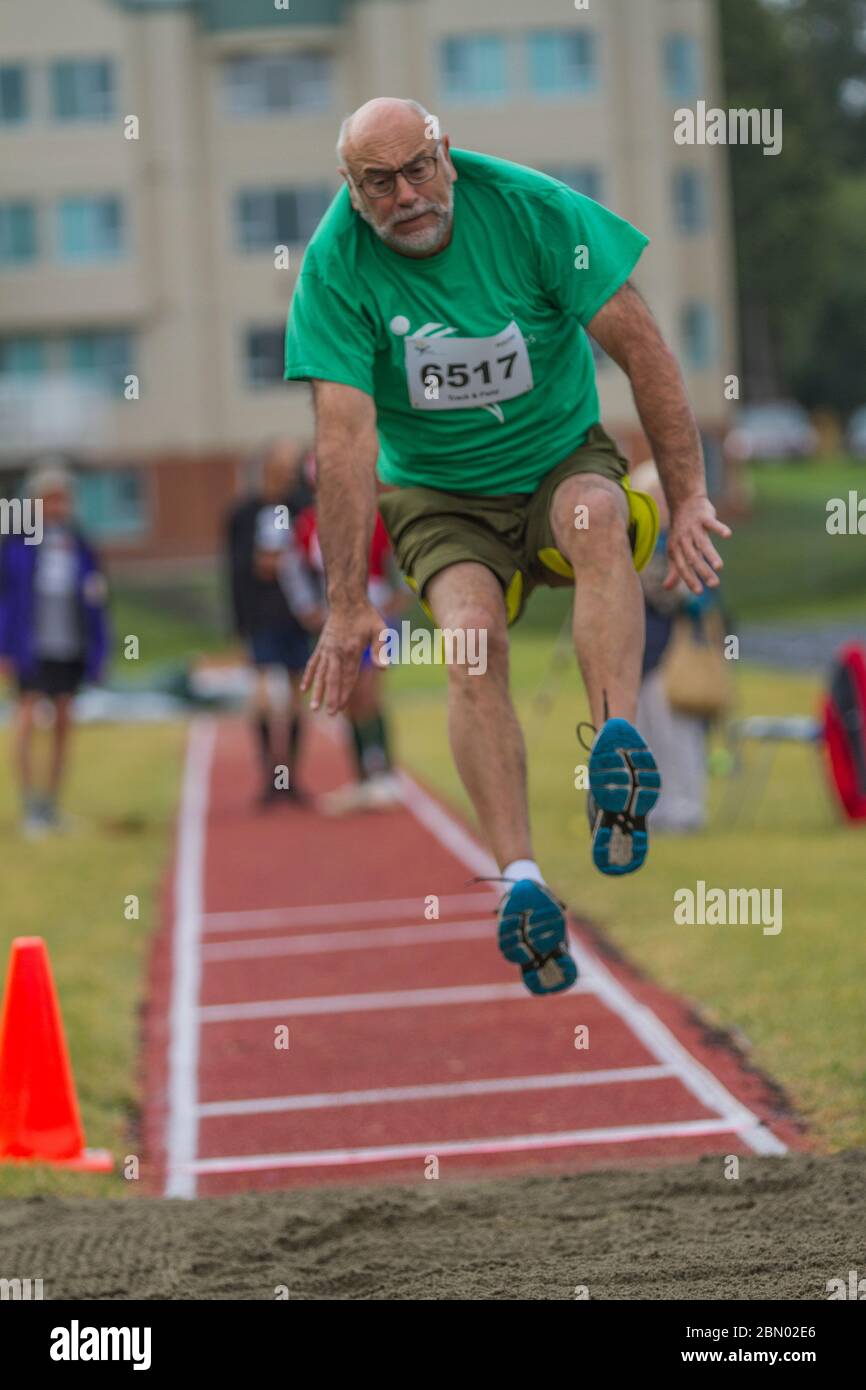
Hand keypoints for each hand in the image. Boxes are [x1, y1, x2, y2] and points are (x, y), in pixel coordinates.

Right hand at [301, 599, 386, 714]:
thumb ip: (380, 649)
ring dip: (317, 691)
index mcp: (350, 650)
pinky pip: (313, 664)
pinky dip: (309, 676)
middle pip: (332, 679)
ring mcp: (326, 649)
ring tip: (313, 707)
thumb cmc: (366, 616)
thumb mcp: (379, 629)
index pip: (348, 677)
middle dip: (331, 697)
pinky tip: (304, 688)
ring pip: (320, 674)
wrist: (347, 600)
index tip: (340, 708)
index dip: (344, 694)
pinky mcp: (321, 646)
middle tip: (329, 714)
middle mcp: (336, 652)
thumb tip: (384, 668)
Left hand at [664, 494, 731, 594]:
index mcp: (676, 549)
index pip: (682, 567)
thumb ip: (674, 569)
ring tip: (719, 567)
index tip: (700, 592)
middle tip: (715, 585)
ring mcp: (694, 528)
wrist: (683, 503)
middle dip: (703, 572)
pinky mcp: (704, 517)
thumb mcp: (675, 550)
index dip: (690, 579)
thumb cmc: (682, 532)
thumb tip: (667, 588)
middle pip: (693, 558)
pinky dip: (719, 528)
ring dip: (711, 555)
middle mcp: (684, 540)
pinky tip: (727, 534)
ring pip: (702, 543)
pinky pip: (712, 523)